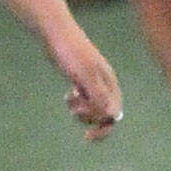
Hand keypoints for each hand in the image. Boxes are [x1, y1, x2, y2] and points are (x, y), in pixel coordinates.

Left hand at [45, 21, 122, 143]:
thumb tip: (113, 116)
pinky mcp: (79, 79)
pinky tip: (67, 96)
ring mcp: (91, 81)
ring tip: (69, 101)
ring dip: (81, 111)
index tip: (88, 136)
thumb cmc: (70, 52)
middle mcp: (104, 83)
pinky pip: (83, 99)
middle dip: (89, 117)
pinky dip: (75, 103)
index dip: (104, 128)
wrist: (56, 34)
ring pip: (92, 107)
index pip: (114, 114)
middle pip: (103, 113)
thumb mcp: (84, 76)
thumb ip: (99, 95)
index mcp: (109, 83)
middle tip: (74, 110)